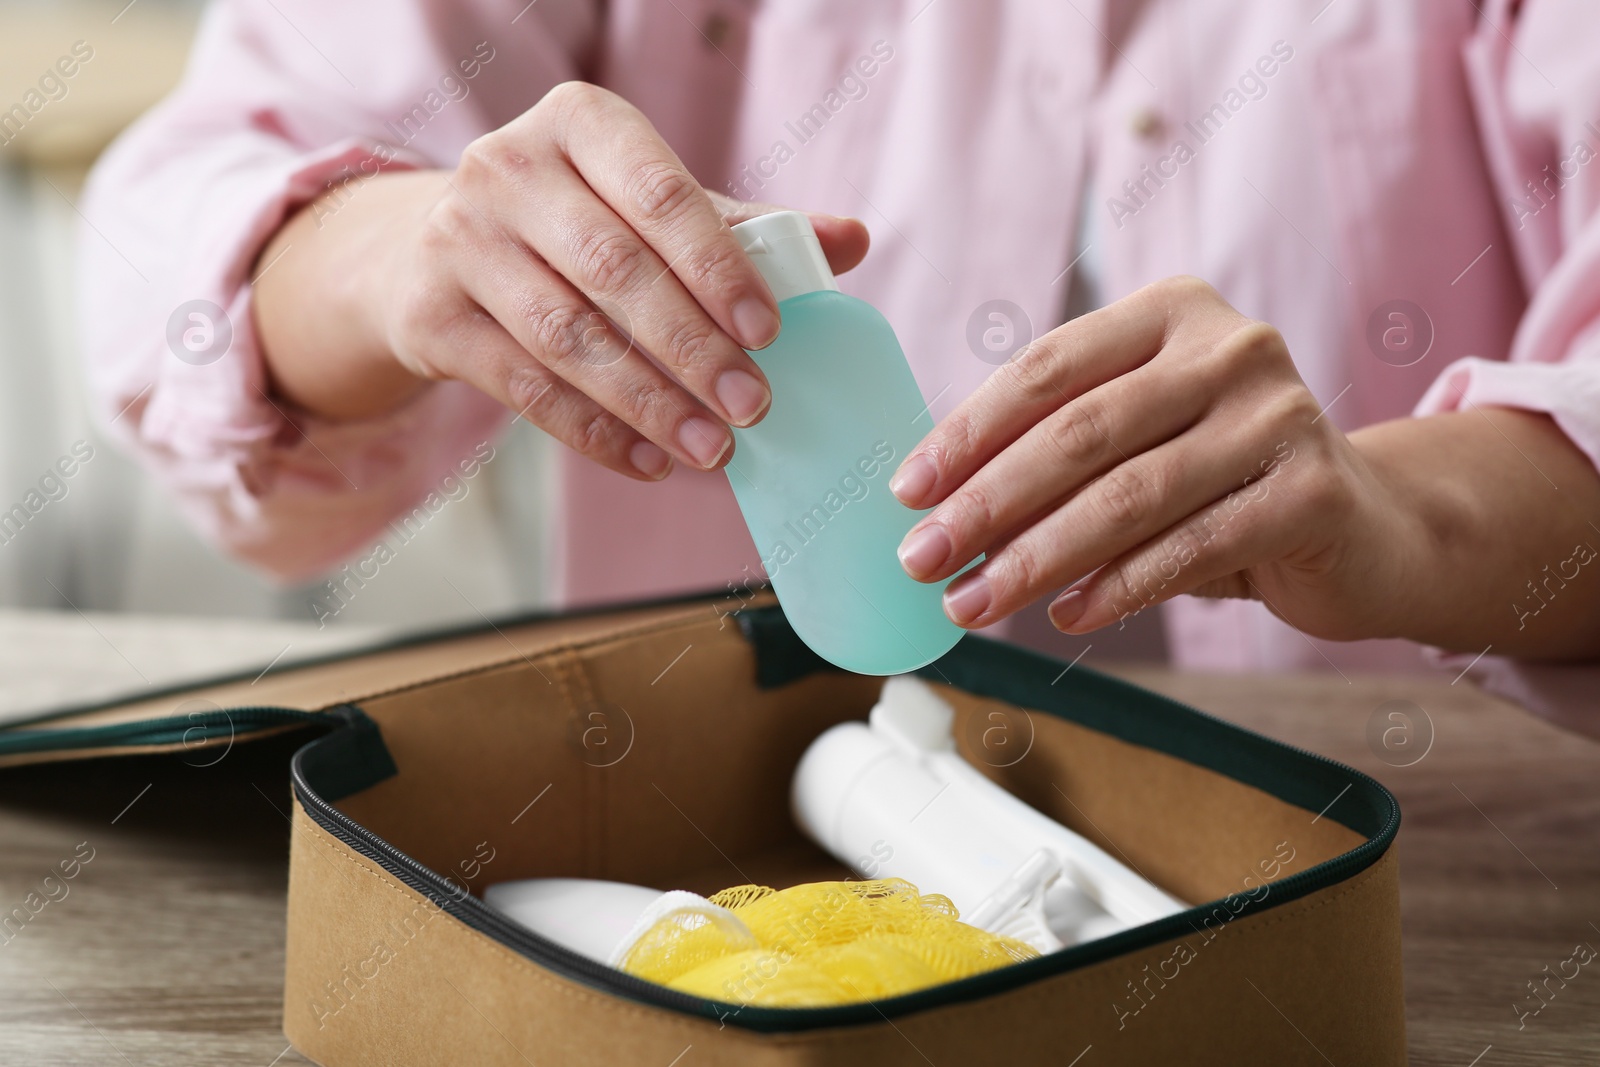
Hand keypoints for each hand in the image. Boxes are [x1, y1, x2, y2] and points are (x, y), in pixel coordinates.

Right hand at [255, 81, 867, 479]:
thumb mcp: (648, 204)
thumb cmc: (572, 223)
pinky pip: (524, 387)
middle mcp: (507, 168)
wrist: (424, 251)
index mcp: (580, 123)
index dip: (719, 267)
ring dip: (650, 403)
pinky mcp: (429, 316)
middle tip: (754, 408)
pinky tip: (650, 461)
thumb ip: (744, 226)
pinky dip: (594, 432)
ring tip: (713, 450)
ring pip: (569, 337)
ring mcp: (458, 240)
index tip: (769, 333)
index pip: (663, 195)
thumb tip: (852, 241)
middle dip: (693, 350)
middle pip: (616, 272)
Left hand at [889, 276, 1423, 640]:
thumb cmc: (1223, 481)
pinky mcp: (1313, 490)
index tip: (907, 491)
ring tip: (973, 604)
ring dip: (1036, 558)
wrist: (1366, 526)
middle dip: (987, 504)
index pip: (1046, 367)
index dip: (968, 431)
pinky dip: (1116, 588)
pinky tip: (1065, 616)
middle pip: (1080, 432)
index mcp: (1171, 312)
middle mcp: (1231, 346)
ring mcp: (1280, 414)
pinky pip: (1189, 548)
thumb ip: (1061, 450)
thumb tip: (938, 507)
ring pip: (1128, 496)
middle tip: (922, 559)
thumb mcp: (1142, 441)